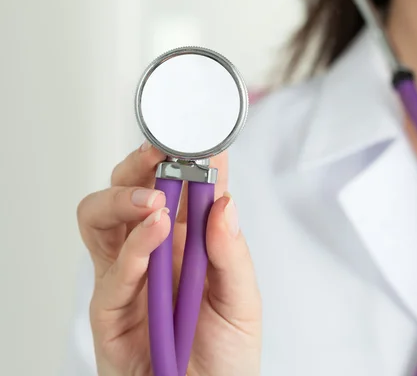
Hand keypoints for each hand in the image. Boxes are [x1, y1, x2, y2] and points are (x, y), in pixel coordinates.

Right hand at [76, 141, 260, 375]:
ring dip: (124, 198)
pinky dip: (132, 246)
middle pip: (132, 192)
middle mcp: (155, 252)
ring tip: (155, 200)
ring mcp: (129, 276)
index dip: (189, 159)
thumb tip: (224, 203)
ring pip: (101, 217)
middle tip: (161, 154)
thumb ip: (232, 254)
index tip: (201, 136)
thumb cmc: (226, 355)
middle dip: (141, 165)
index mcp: (190, 243)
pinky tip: (154, 232)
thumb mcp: (242, 301)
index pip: (184, 189)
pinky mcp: (109, 308)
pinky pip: (110, 270)